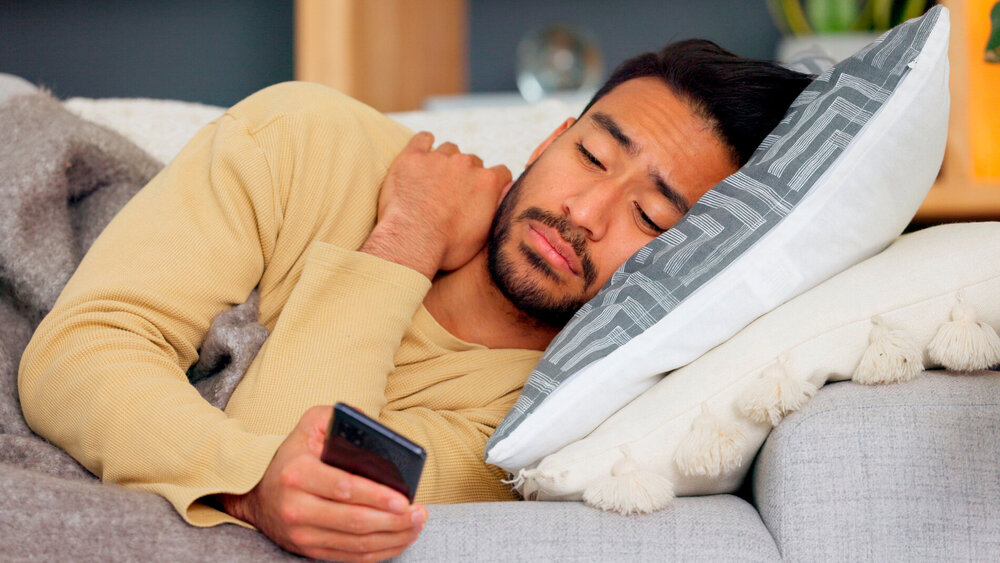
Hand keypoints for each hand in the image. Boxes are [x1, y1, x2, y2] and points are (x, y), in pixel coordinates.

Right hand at [221, 406, 426, 561]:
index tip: (403, 499)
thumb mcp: (309, 426)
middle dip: (393, 520)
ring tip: (416, 525)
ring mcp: (302, 533)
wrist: (257, 492)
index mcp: (298, 473)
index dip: (376, 496)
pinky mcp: (309, 549)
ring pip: (356, 543)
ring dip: (392, 538)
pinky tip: (398, 540)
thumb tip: (371, 425)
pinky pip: (350, 557)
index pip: (344, 488)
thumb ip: (337, 417)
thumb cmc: (293, 456)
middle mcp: (296, 507)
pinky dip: (379, 552)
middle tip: (419, 514)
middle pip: (354, 521)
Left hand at [362, 132, 512, 278]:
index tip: (484, 193)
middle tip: (453, 193)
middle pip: (473, 162)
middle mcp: (467, 164)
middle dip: (466, 175)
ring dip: (445, 161)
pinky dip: (423, 144)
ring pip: (449, 150)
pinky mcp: (412, 158)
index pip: (502, 173)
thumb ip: (495, 212)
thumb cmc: (447, 248)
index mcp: (488, 182)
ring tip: (434, 179)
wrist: (412, 242)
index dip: (494, 184)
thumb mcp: (484, 236)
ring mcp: (438, 158)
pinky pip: (422, 139)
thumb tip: (502, 199)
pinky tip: (422, 154)